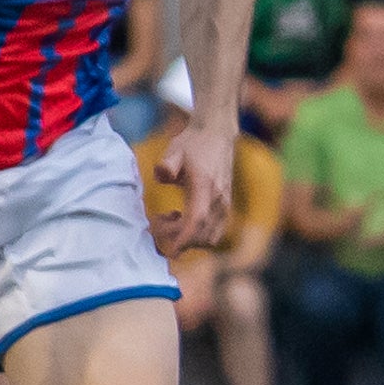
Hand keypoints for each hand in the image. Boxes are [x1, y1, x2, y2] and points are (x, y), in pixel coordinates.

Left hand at [158, 134, 233, 259]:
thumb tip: (162, 176)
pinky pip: (215, 231)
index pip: (197, 219)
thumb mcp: (175, 150)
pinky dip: (199, 235)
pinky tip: (182, 218)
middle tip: (157, 224)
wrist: (217, 134)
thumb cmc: (193, 143)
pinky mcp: (225, 206)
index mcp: (205, 186)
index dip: (183, 238)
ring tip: (170, 220)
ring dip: (189, 238)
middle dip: (179, 239)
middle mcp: (219, 199)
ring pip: (211, 236)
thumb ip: (167, 164)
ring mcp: (225, 204)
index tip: (170, 250)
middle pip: (203, 234)